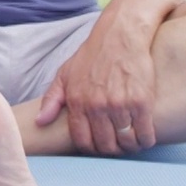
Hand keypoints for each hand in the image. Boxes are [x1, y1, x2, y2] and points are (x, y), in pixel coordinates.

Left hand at [35, 19, 157, 154]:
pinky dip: (145, 139)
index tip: (98, 145)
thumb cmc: (92, 55)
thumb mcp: (65, 73)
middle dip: (111, 149)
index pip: (82, 141)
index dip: (91, 149)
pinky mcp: (141, 101)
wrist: (120, 35)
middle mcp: (97, 105)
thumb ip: (51, 99)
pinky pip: (145, 134)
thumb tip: (40, 122)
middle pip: (105, 146)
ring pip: (126, 143)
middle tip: (117, 144)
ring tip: (130, 140)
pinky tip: (144, 135)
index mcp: (77, 101)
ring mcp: (119, 104)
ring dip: (129, 146)